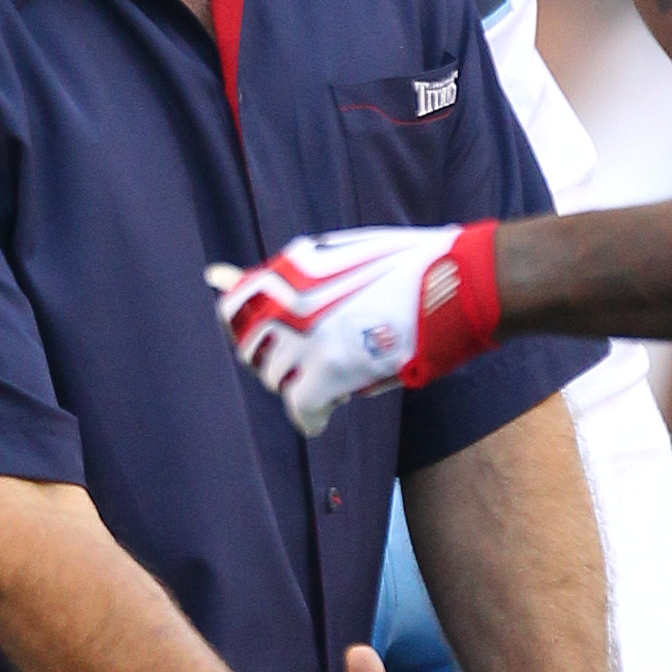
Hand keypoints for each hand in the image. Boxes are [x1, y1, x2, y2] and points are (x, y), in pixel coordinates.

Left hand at [210, 223, 499, 437]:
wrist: (459, 281)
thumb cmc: (414, 266)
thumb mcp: (344, 252)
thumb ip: (285, 271)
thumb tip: (212, 275)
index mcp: (291, 265)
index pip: (233, 307)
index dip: (242, 331)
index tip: (260, 344)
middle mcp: (289, 296)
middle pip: (253, 351)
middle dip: (276, 363)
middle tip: (310, 365)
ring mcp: (307, 333)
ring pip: (277, 380)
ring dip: (300, 385)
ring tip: (334, 377)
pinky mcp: (331, 369)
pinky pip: (300, 408)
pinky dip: (311, 417)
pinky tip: (320, 419)